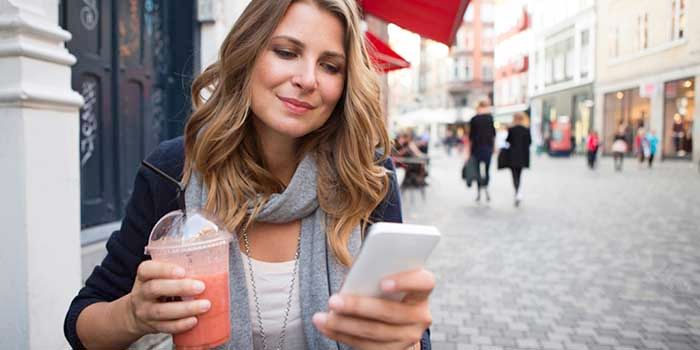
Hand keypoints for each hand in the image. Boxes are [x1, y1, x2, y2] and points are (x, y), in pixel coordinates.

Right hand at [124, 260, 210, 335]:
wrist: (136, 314)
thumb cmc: (158, 288)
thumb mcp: (160, 276)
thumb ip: (177, 268)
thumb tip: (212, 257)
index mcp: (144, 277)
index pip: (147, 269)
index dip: (164, 270)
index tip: (183, 271)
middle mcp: (141, 294)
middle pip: (155, 289)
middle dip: (179, 288)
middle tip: (201, 287)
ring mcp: (145, 312)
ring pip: (161, 311)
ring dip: (185, 308)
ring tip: (205, 305)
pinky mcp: (153, 326)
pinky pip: (166, 327)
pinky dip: (181, 324)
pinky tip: (194, 320)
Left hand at [313, 268, 434, 349]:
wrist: (391, 316)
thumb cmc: (382, 288)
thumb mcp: (383, 277)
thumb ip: (374, 274)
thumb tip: (353, 280)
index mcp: (421, 291)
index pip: (423, 283)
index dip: (405, 282)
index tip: (382, 282)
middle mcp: (420, 316)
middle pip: (390, 312)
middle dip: (358, 307)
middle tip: (333, 301)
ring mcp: (409, 337)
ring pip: (374, 332)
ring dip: (344, 325)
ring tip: (322, 317)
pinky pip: (366, 346)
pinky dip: (342, 336)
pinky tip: (326, 327)